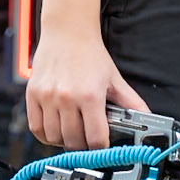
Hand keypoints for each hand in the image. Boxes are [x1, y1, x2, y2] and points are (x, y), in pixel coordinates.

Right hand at [26, 28, 146, 148]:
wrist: (68, 32)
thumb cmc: (89, 54)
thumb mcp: (114, 78)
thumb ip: (131, 101)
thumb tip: (147, 116)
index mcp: (90, 95)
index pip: (95, 139)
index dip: (100, 147)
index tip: (101, 145)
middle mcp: (67, 97)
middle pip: (73, 142)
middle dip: (82, 146)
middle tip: (87, 140)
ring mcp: (47, 97)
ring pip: (54, 138)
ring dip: (63, 141)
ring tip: (71, 132)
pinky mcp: (32, 95)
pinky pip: (36, 128)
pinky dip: (45, 135)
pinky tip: (55, 129)